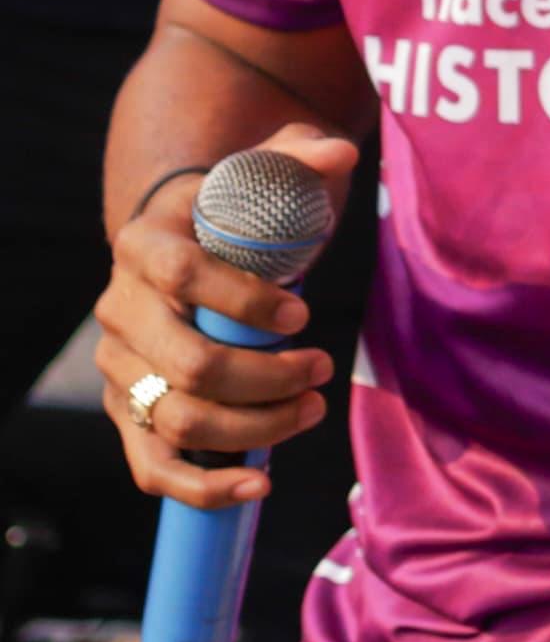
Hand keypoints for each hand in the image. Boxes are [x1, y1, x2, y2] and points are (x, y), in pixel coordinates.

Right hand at [92, 125, 360, 507]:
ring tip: (312, 408)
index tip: (304, 313)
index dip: (244, 300)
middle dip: (266, 377)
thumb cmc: (233, 212)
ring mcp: (121, 369)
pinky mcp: (131, 413)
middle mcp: (120, 311)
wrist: (183, 247)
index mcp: (144, 246)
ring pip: (177, 420)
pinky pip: (154, 467)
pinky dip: (204, 486)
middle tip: (321, 368)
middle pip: (187, 365)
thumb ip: (297, 157)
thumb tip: (338, 154)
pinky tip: (260, 485)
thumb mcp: (260, 174)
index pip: (181, 277)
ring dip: (255, 428)